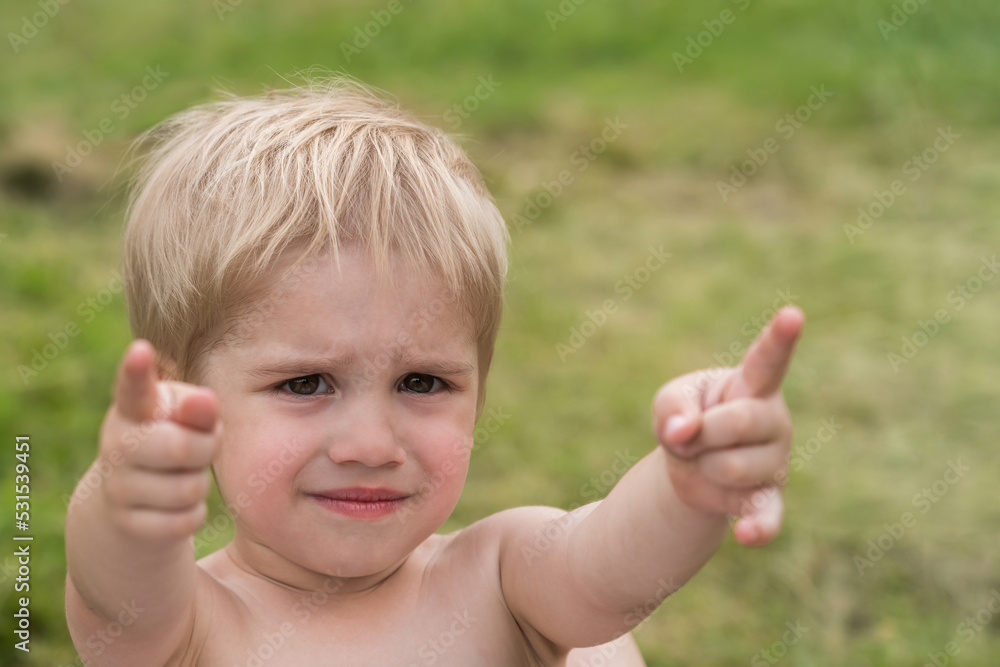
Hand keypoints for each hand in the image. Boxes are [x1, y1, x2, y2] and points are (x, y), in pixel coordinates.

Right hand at [98, 340, 219, 540]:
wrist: (131, 502)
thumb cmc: (172, 442)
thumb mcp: (188, 420)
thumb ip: (199, 410)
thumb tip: (205, 402)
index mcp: (134, 409)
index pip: (134, 388)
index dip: (137, 370)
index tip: (141, 349)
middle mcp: (117, 444)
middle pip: (182, 448)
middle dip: (206, 449)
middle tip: (201, 447)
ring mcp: (117, 487)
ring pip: (188, 489)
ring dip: (199, 483)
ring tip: (184, 476)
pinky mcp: (128, 524)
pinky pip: (185, 521)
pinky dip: (193, 514)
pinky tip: (175, 506)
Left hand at [652, 306, 803, 546]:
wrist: (689, 466)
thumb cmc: (687, 419)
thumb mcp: (670, 402)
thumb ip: (673, 407)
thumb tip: (685, 433)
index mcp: (752, 385)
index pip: (768, 359)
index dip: (781, 338)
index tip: (793, 313)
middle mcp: (772, 419)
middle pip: (734, 424)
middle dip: (699, 434)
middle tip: (691, 437)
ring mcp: (775, 461)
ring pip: (730, 466)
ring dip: (699, 466)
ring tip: (705, 460)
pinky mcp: (767, 498)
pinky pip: (766, 515)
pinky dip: (757, 527)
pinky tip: (747, 535)